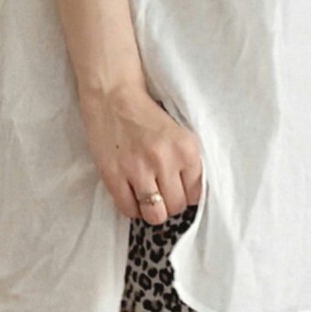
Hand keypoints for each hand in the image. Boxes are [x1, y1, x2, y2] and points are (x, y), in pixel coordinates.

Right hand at [78, 82, 203, 225]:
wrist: (114, 96)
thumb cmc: (147, 115)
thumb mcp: (180, 134)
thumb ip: (188, 163)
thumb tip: (192, 196)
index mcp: (186, 149)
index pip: (196, 194)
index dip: (187, 195)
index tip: (179, 189)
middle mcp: (165, 161)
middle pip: (176, 207)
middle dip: (171, 204)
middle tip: (163, 194)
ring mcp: (138, 170)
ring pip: (155, 215)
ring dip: (153, 211)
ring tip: (149, 200)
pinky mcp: (114, 175)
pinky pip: (128, 209)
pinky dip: (132, 208)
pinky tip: (132, 196)